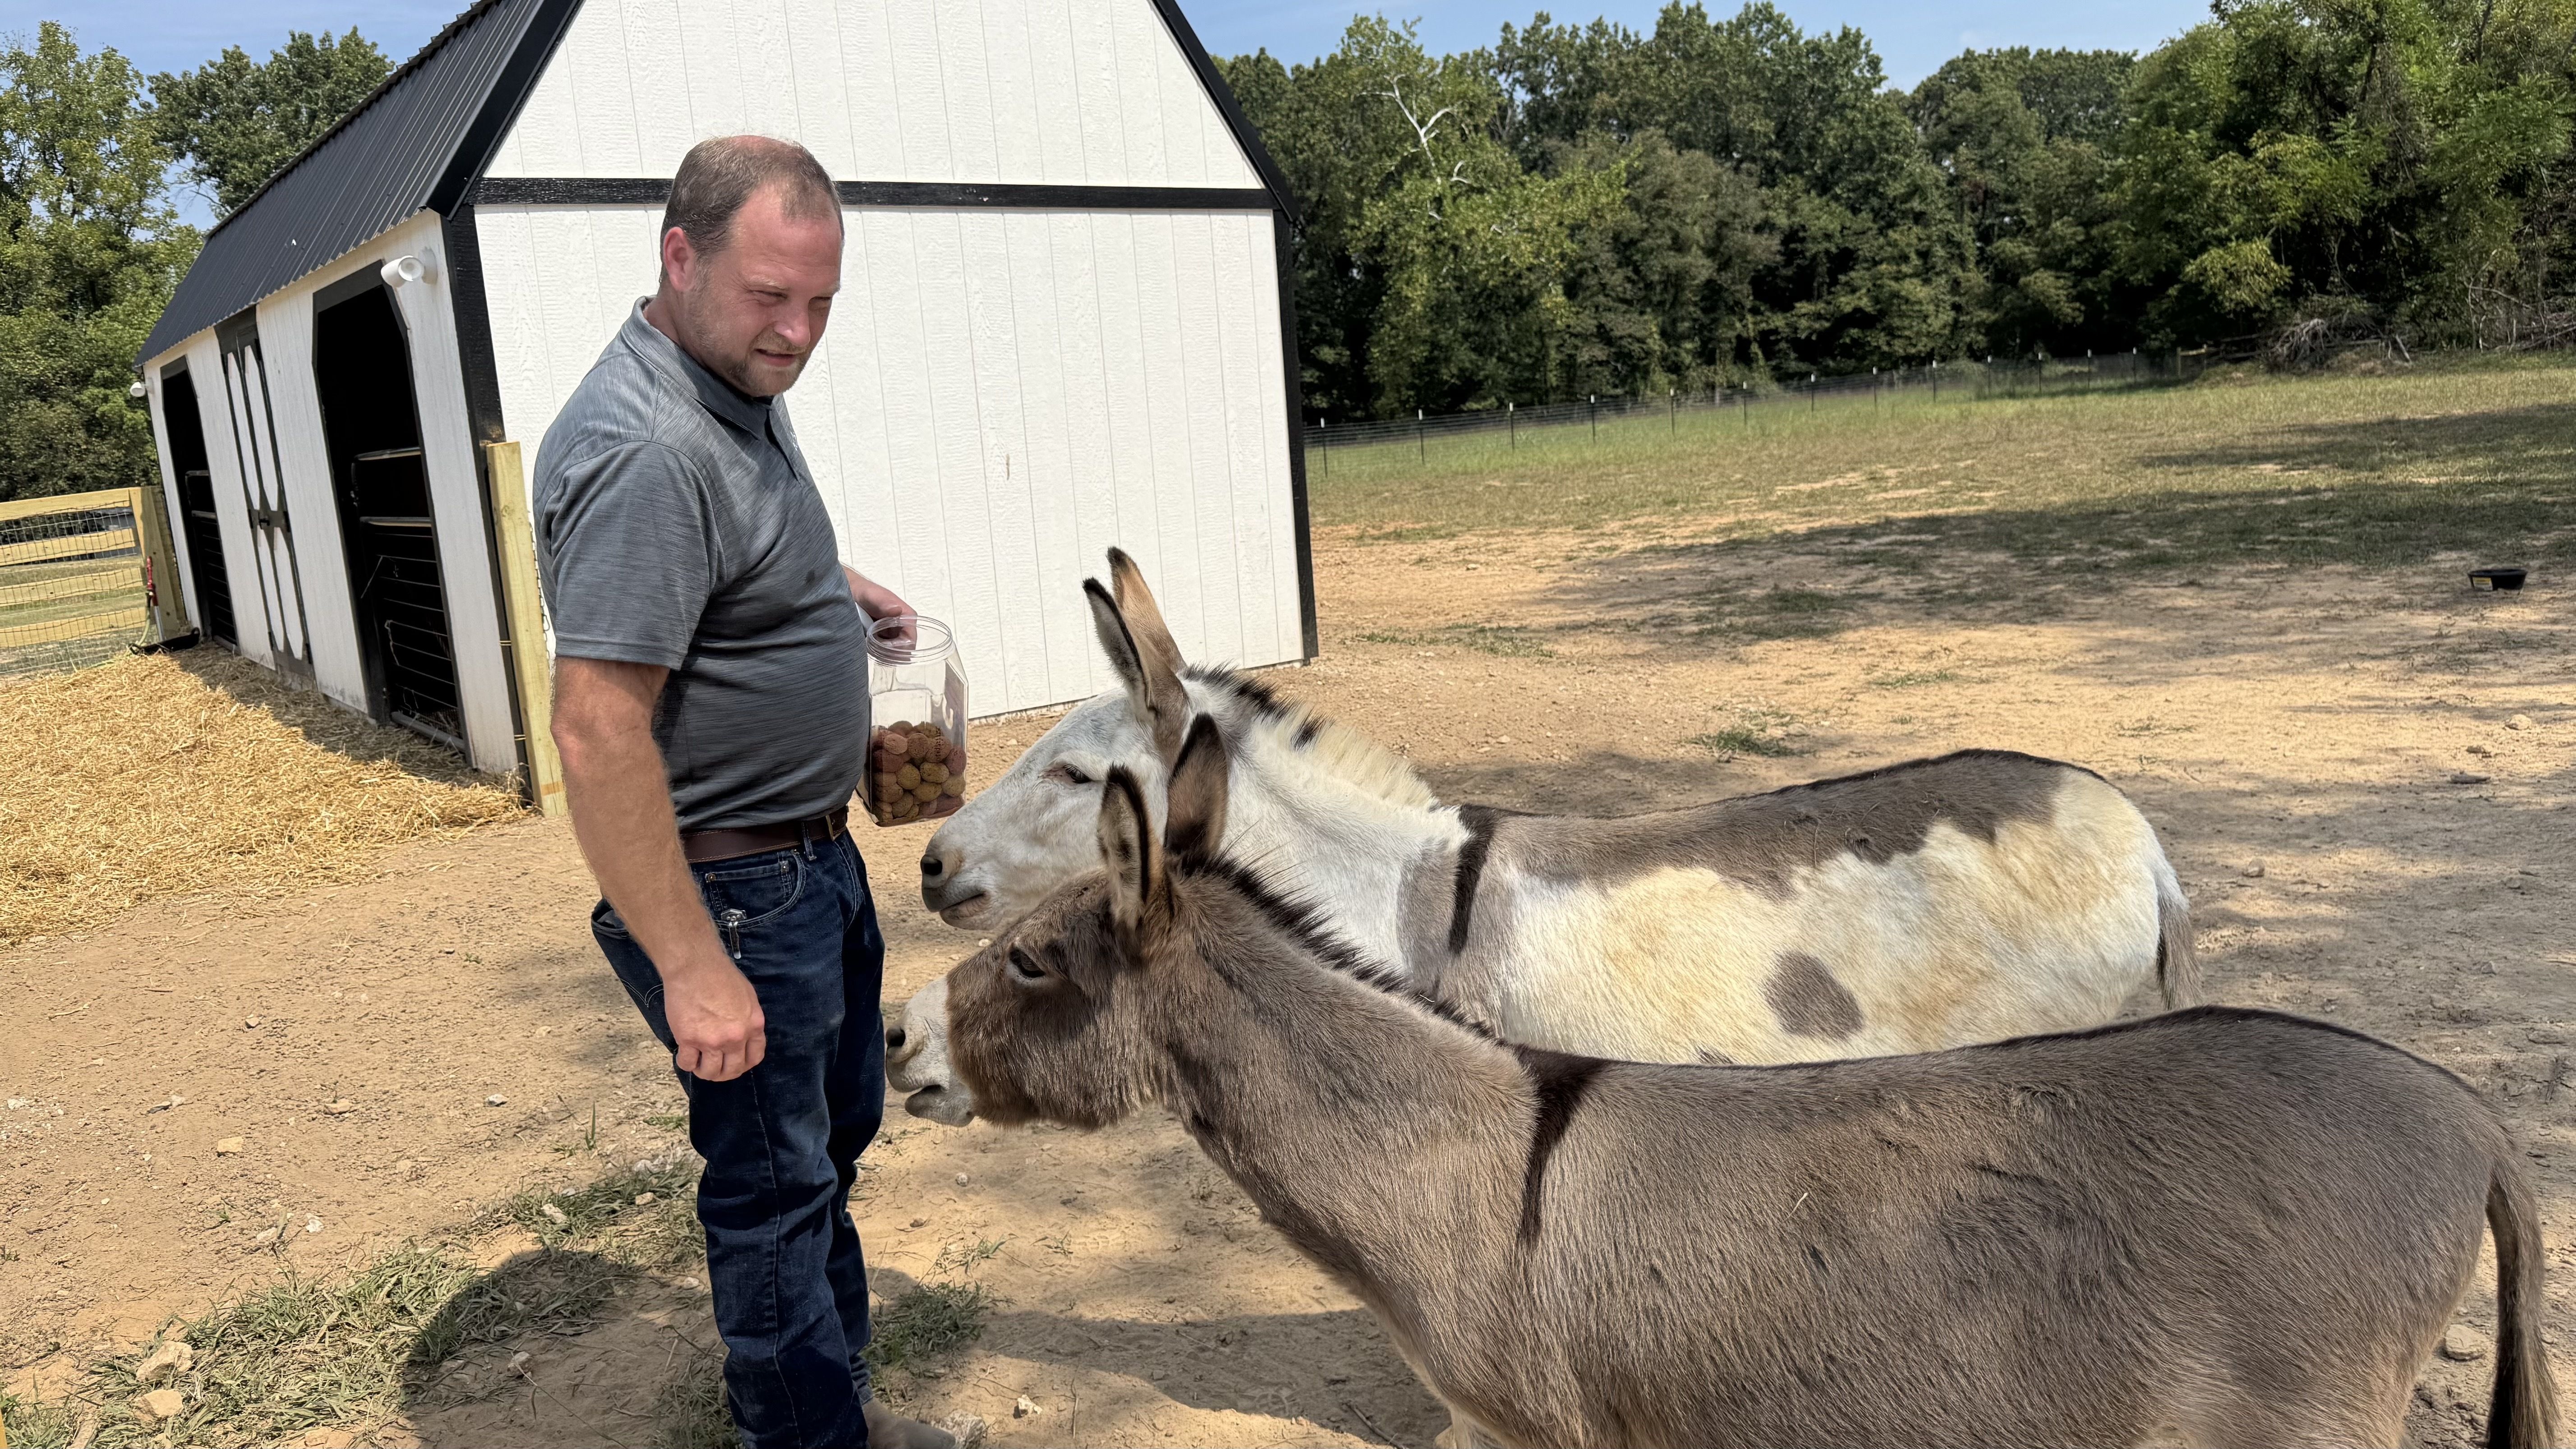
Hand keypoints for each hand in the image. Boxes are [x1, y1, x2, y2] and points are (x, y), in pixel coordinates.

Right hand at [660, 949, 766, 1080]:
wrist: (696, 966)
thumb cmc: (721, 976)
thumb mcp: (747, 998)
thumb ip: (747, 1020)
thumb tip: (743, 1037)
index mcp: (753, 1026)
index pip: (754, 1057)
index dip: (743, 1065)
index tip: (733, 1063)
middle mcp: (736, 1037)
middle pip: (732, 1070)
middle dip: (723, 1073)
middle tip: (713, 1068)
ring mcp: (712, 1040)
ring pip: (710, 1072)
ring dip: (704, 1072)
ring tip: (698, 1064)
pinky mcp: (689, 1039)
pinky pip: (687, 1063)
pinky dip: (685, 1063)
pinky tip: (685, 1055)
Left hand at [846, 568, 913, 646]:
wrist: (850, 592)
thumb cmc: (862, 591)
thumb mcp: (871, 595)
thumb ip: (883, 602)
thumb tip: (897, 610)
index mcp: (907, 617)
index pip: (910, 640)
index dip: (899, 648)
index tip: (882, 649)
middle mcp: (903, 627)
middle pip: (903, 650)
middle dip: (889, 653)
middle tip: (872, 648)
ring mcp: (894, 634)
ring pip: (894, 653)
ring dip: (882, 654)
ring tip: (868, 645)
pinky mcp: (884, 638)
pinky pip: (885, 652)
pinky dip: (877, 652)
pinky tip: (867, 646)